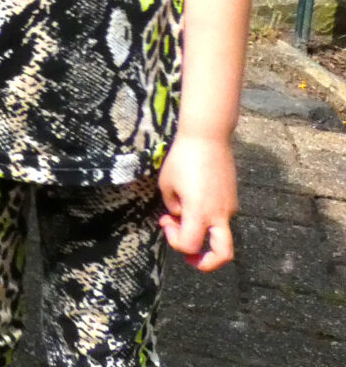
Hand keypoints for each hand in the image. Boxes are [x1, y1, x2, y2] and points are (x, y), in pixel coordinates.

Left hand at [158, 132, 237, 270]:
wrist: (208, 137)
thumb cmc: (183, 158)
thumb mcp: (167, 184)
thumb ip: (173, 207)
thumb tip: (180, 218)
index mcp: (200, 212)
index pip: (190, 245)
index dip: (175, 242)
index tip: (167, 222)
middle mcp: (220, 215)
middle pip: (223, 254)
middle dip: (206, 262)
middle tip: (189, 257)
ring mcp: (230, 208)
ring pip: (223, 236)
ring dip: (204, 237)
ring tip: (184, 219)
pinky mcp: (233, 199)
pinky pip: (221, 219)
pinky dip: (207, 221)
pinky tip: (192, 203)